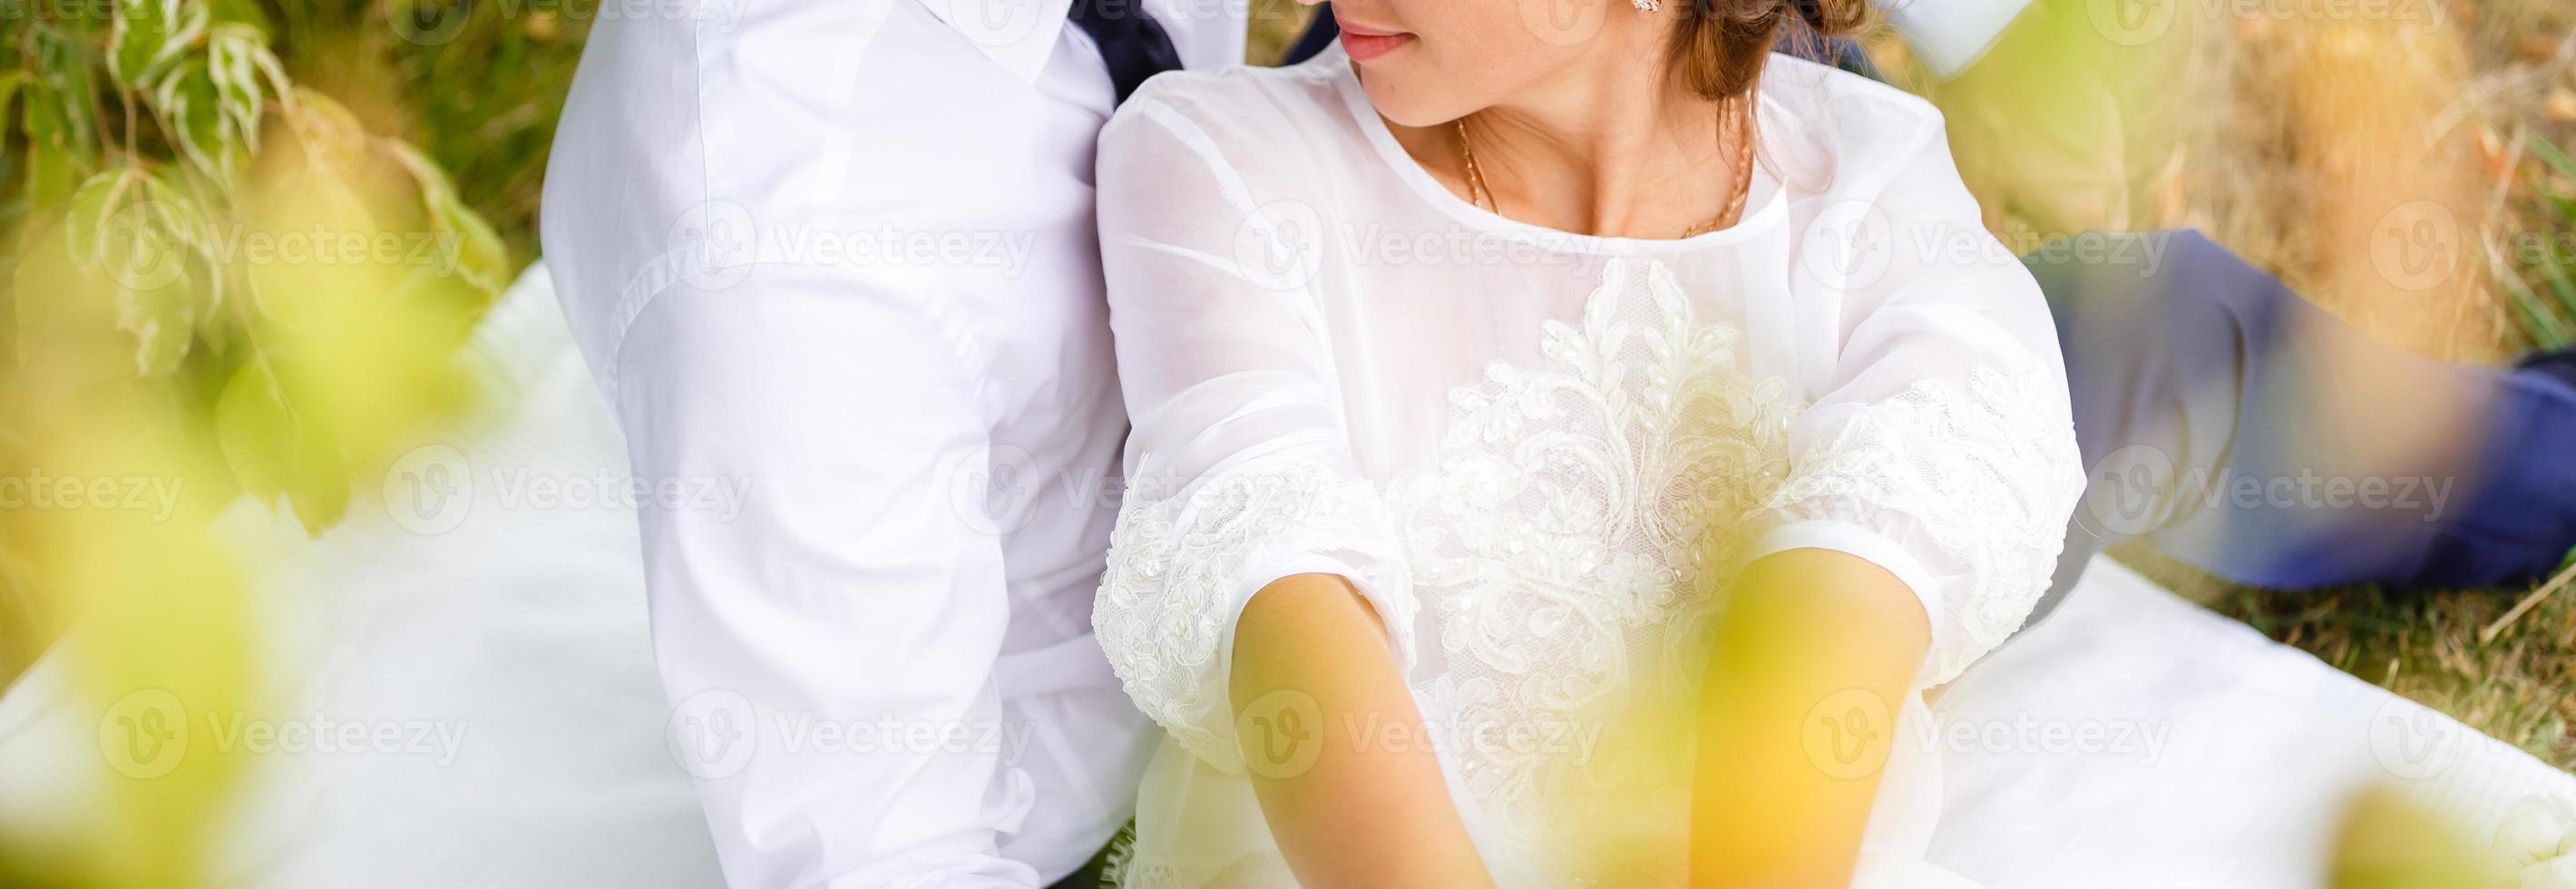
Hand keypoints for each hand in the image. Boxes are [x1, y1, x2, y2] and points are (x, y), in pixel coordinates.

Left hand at [1926, 1, 2140, 237]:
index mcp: (2083, 214)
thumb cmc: (1986, 135)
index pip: (2094, 255)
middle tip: (2051, 226)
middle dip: (2086, 231)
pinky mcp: (2110, 118)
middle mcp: (2110, 184)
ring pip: (2111, 187)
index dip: (2073, 259)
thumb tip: (1996, 241)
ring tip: (2048, 187)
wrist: (1998, 63)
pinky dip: (2086, 160)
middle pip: (2111, 224)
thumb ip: (1998, 225)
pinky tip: (2055, 151)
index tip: (2054, 256)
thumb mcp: (1983, 190)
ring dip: (2088, 195)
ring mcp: (2114, 148)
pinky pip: (2105, 152)